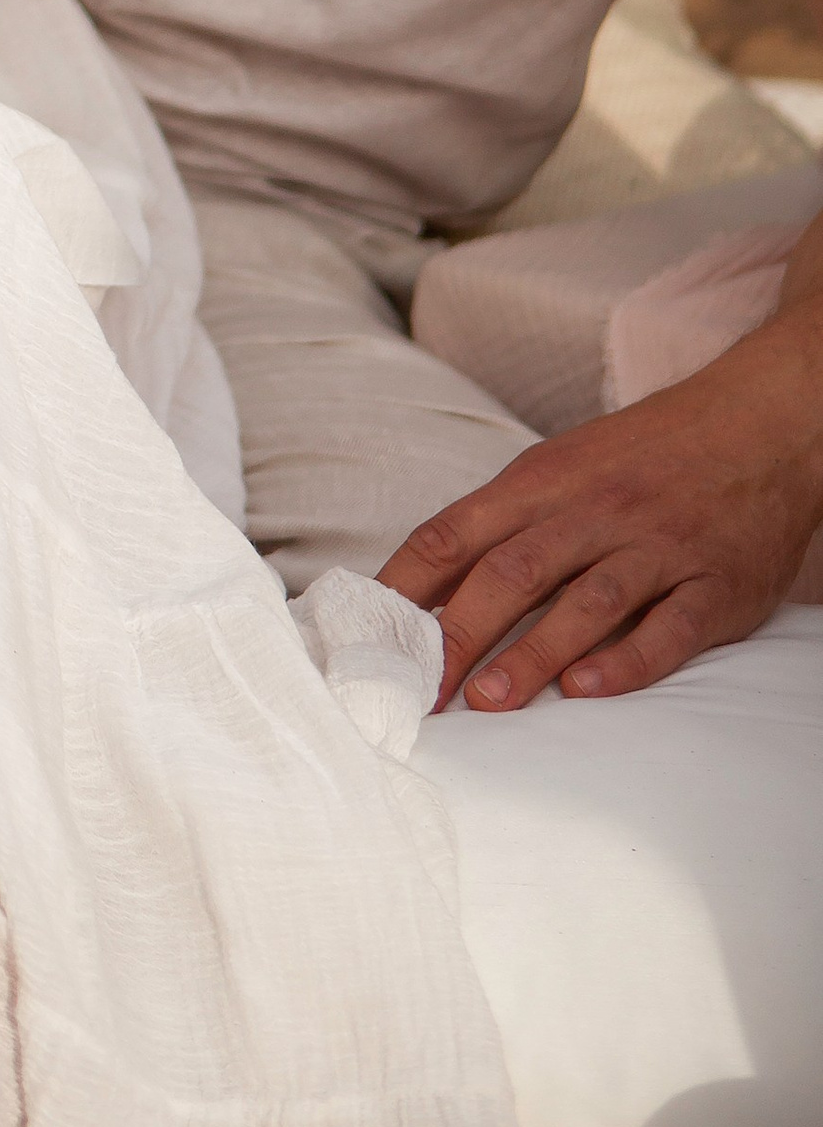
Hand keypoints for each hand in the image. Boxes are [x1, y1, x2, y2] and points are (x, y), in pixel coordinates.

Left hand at [379, 299, 822, 707]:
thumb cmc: (640, 456)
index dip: (408, 586)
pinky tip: (589, 691)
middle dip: (458, 633)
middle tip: (420, 690)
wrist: (756, 424)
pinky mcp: (713, 586)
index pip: (455, 531)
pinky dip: (627, 662)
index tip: (369, 637)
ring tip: (489, 702)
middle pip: (512, 572)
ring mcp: (656, 547)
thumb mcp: (559, 468)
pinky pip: (669, 629)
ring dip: (533, 654)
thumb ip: (498, 524)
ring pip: (586, 602)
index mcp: (542, 481)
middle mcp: (593, 511)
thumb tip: (419, 586)